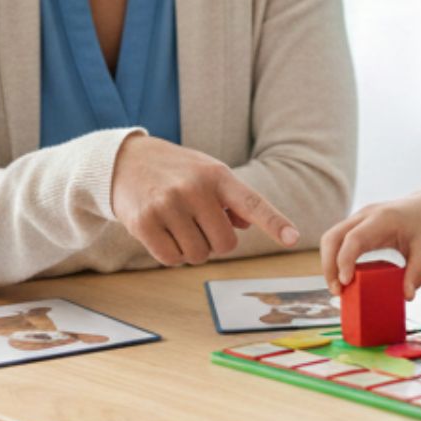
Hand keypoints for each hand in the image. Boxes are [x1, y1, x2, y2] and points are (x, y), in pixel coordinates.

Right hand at [109, 133, 299, 265]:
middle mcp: (195, 189)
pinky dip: (172, 255)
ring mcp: (168, 205)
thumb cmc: (178, 172)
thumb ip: (232, 200)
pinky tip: (163, 234)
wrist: (125, 161)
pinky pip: (172, 259)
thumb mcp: (208, 173)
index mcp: (217, 176)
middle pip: (225, 245)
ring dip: (193, 250)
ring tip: (179, 226)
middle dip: (215, 243)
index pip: (252, 203)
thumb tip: (248, 225)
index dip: (274, 222)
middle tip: (199, 225)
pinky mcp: (144, 222)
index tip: (294, 239)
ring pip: (198, 255)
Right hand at [320, 196, 420, 299]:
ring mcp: (358, 219)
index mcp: (382, 219)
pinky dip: (335, 260)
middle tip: (337, 291)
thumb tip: (407, 296)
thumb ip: (418, 272)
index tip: (345, 282)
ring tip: (339, 288)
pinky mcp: (356, 226)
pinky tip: (344, 278)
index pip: (354, 237)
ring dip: (329, 264)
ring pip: (330, 238)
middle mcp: (365, 215)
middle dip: (329, 266)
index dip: (345, 260)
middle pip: (333, 237)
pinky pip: (337, 241)